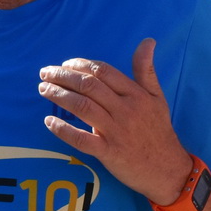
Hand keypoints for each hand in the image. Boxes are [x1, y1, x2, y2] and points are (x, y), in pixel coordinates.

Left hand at [39, 39, 188, 205]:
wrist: (167, 169)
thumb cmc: (158, 130)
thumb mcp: (157, 97)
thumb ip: (146, 69)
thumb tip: (148, 41)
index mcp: (136, 94)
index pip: (103, 71)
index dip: (79, 64)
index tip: (64, 64)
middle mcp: (125, 110)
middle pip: (88, 86)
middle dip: (62, 76)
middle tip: (45, 74)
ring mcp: (116, 132)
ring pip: (82, 107)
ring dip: (58, 96)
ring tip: (43, 89)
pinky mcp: (109, 153)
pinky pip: (81, 140)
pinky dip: (63, 130)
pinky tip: (49, 122)